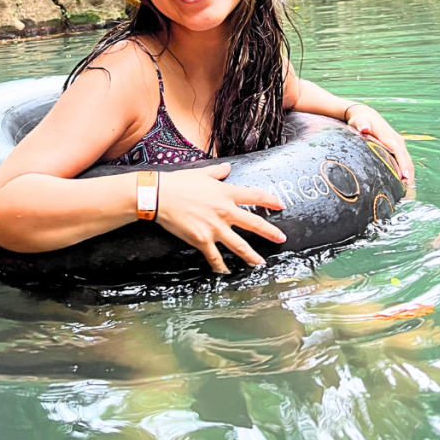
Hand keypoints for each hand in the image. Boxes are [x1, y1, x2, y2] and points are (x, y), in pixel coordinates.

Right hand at [156, 163, 285, 272]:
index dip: (270, 200)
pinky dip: (221, 267)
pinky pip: (215, 257)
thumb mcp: (201, 173)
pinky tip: (225, 272)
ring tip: (260, 263)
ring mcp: (214, 228)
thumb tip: (227, 167)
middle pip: (255, 224)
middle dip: (271, 233)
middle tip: (281, 238)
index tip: (281, 205)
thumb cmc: (178, 183)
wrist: (158, 196)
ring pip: (240, 246)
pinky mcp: (202, 240)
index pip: (255, 196)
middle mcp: (225, 211)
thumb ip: (218, 172)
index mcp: (226, 193)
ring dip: (252, 257)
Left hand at [346, 105, 414, 185]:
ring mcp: (398, 144)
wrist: (366, 115)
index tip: (405, 177)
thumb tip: (365, 129)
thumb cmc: (360, 120)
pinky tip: (403, 182)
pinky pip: (403, 160)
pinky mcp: (396, 148)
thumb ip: (361, 125)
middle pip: (406, 158)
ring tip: (407, 189)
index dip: (403, 164)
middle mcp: (397, 141)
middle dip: (408, 173)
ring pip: (406, 160)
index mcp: (389, 136)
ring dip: (408, 173)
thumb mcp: (358, 121)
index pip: (399, 151)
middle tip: (407, 188)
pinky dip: (405, 170)